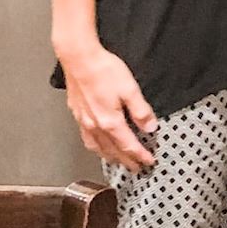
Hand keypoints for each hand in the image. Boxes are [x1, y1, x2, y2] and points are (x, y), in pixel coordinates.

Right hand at [58, 45, 156, 172]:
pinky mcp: (77, 114)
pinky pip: (87, 138)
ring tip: (118, 161)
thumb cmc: (104, 70)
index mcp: (110, 122)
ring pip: (98, 147)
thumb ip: (141, 111)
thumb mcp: (130, 89)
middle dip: (126, 161)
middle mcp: (95, 126)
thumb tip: (150, 128)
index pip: (128, 146)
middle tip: (136, 168)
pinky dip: (96, 147)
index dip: (140, 156)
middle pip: (113, 151)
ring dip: (110, 157)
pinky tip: (97, 144)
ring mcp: (84, 121)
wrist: (78, 59)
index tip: (149, 162)